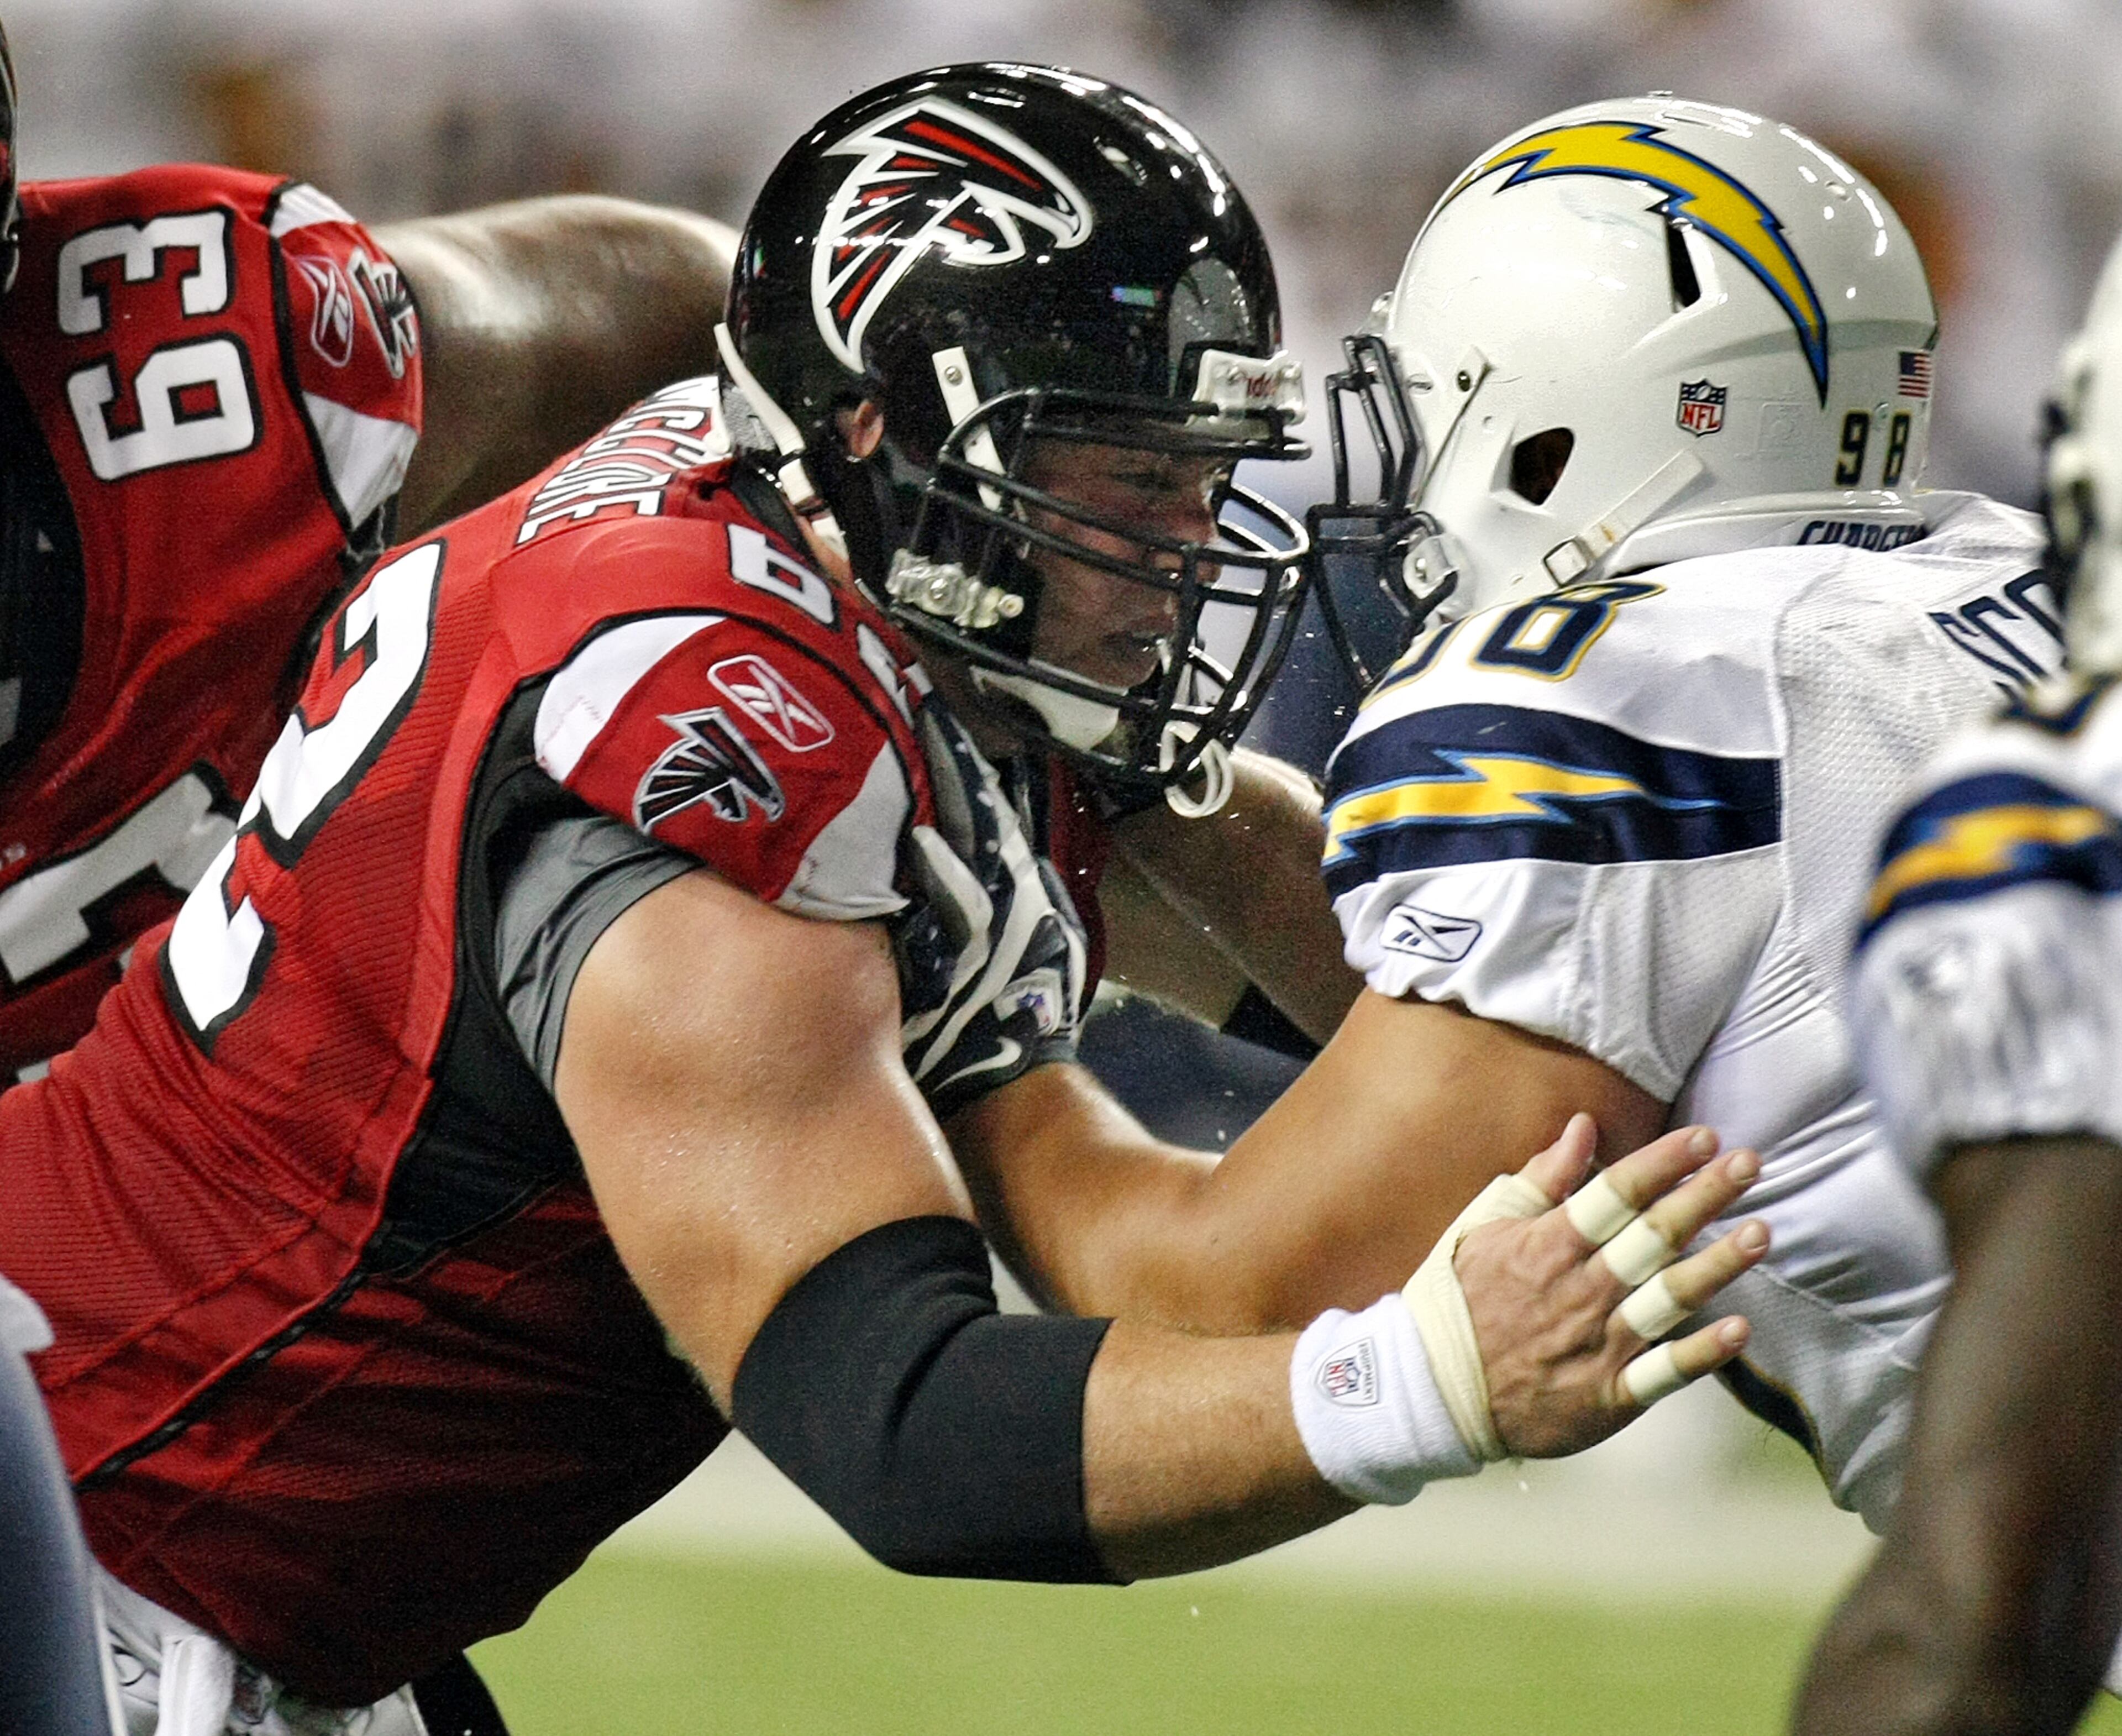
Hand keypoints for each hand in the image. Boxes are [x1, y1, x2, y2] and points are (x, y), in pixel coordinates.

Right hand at [1456, 1114, 1765, 1457]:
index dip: (1662, 1163)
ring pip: (1668, 1298)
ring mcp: (1596, 1343)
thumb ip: (1540, 1178)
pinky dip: (1702, 1354)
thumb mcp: (1486, 1227)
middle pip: (1652, 1236)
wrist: (1433, 1391)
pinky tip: (1739, 1330)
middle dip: (1704, 1196)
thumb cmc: (1459, 1300)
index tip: (1704, 1137)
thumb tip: (1583, 1127)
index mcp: (1548, 1245)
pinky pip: (1662, 1374)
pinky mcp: (1608, 1396)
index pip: (1615, 1194)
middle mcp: (1579, 1289)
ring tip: (1761, 1233)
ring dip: (1718, 1265)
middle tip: (1750, 1163)